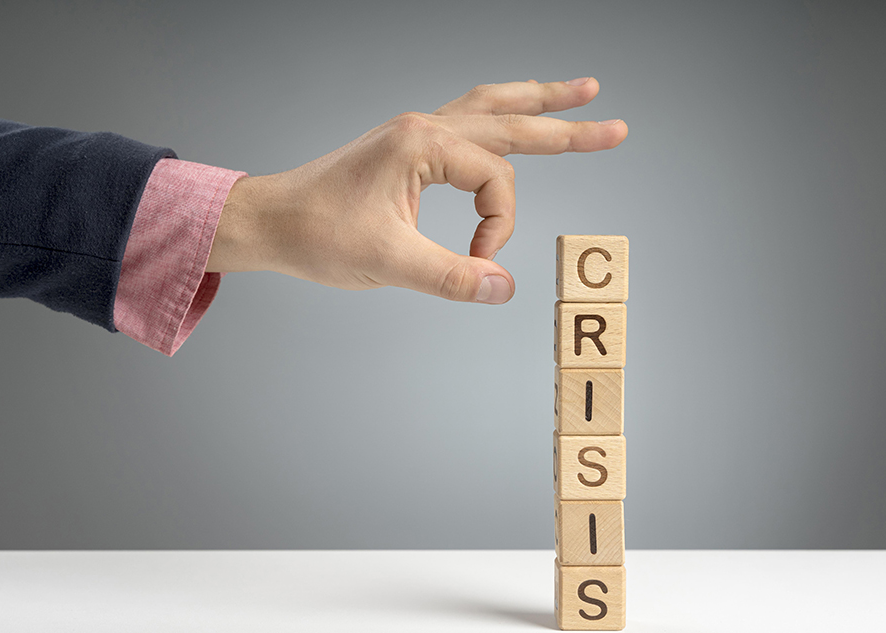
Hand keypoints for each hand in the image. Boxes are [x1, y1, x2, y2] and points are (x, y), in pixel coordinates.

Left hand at [206, 78, 626, 303]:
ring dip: (536, 104)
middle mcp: (424, 128)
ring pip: (490, 108)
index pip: (496, 180)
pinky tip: (510, 119)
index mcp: (423, 144)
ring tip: (579, 91)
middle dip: (566, 126)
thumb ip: (452, 277)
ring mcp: (415, 133)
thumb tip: (506, 288)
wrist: (270, 221)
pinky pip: (466, 122)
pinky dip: (498, 117)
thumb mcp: (389, 262)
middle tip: (615, 127)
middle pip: (511, 120)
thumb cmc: (317, 234)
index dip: (499, 228)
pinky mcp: (406, 148)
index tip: (478, 263)